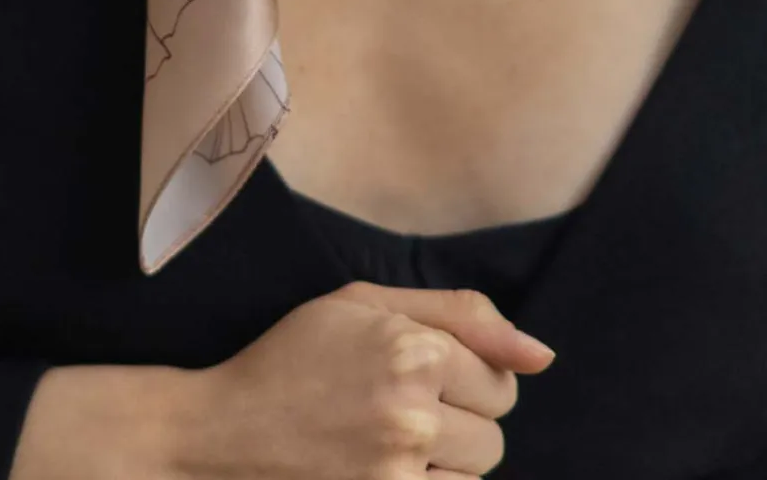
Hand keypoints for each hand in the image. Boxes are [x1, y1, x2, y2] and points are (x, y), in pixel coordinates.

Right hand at [170, 280, 556, 478]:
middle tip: (403, 408)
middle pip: (495, 434)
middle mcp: (411, 413)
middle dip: (462, 420)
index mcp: (411, 349)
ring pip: (474, 475)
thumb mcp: (366, 304)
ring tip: (390, 440)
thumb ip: (461, 313)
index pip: (500, 379)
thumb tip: (542, 354)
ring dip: (446, 461)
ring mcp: (397, 473)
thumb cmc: (295, 357)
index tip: (424, 373)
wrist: (223, 432)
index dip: (468, 375)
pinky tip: (383, 467)